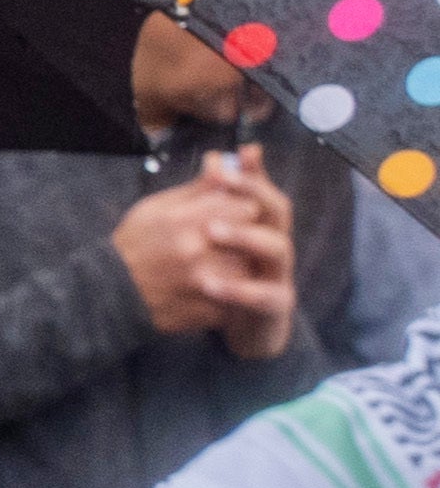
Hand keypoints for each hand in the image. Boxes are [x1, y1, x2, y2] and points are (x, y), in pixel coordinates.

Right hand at [112, 165, 290, 341]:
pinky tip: (211, 288)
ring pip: (250, 268)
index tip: (231, 213)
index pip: (248, 206)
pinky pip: (239, 298)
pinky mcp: (210, 311)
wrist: (108, 294)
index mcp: (185, 220)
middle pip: (253, 236)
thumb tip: (223, 160)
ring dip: (240, 265)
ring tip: (215, 265)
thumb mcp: (156, 207)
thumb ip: (198, 188)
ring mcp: (206, 284)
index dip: (242, 208)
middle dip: (243, 236)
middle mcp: (198, 251)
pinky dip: (231, 293)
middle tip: (224, 241)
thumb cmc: (133, 244)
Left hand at [207, 147, 302, 359]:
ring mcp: (278, 275)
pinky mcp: (274, 307)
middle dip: (253, 194)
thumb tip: (215, 157)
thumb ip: (214, 199)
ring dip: (246, 237)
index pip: (261, 190)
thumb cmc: (227, 275)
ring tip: (209, 232)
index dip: (247, 174)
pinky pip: (265, 297)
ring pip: (278, 249)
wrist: (240, 329)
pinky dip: (239, 290)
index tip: (224, 160)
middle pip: (277, 212)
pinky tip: (209, 284)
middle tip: (219, 185)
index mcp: (261, 224)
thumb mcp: (212, 234)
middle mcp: (275, 245)